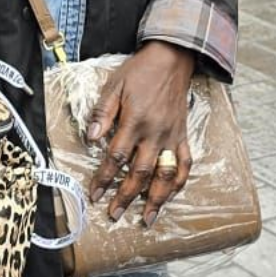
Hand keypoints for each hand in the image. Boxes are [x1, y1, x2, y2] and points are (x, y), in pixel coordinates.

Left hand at [86, 43, 195, 226]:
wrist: (172, 58)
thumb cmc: (140, 71)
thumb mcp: (115, 85)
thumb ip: (103, 113)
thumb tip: (90, 139)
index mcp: (135, 121)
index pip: (117, 157)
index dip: (104, 178)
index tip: (95, 194)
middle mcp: (155, 133)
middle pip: (140, 173)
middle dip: (126, 197)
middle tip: (115, 214)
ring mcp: (172, 136)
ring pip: (166, 175)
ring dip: (157, 199)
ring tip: (148, 218)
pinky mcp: (183, 135)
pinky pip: (185, 163)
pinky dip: (180, 182)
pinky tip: (172, 195)